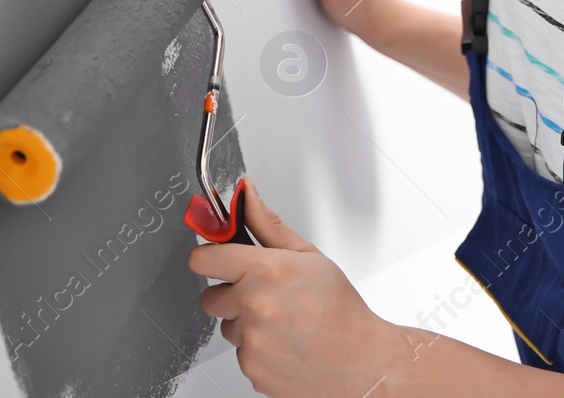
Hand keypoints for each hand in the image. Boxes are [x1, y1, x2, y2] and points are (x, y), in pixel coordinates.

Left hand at [189, 179, 400, 396]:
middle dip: (230, 295)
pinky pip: (240, 353)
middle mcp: (253, 305)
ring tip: (280, 322)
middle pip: (209, 297)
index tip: (216, 259)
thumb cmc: (338, 306)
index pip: (204, 259)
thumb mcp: (307, 255)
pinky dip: (257, 350)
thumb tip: (246, 193)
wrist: (359, 357)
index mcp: (265, 271)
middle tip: (262, 295)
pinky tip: (283, 343)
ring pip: (227, 327)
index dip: (209, 257)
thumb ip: (267, 224)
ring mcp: (251, 341)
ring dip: (245, 324)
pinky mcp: (252, 368)